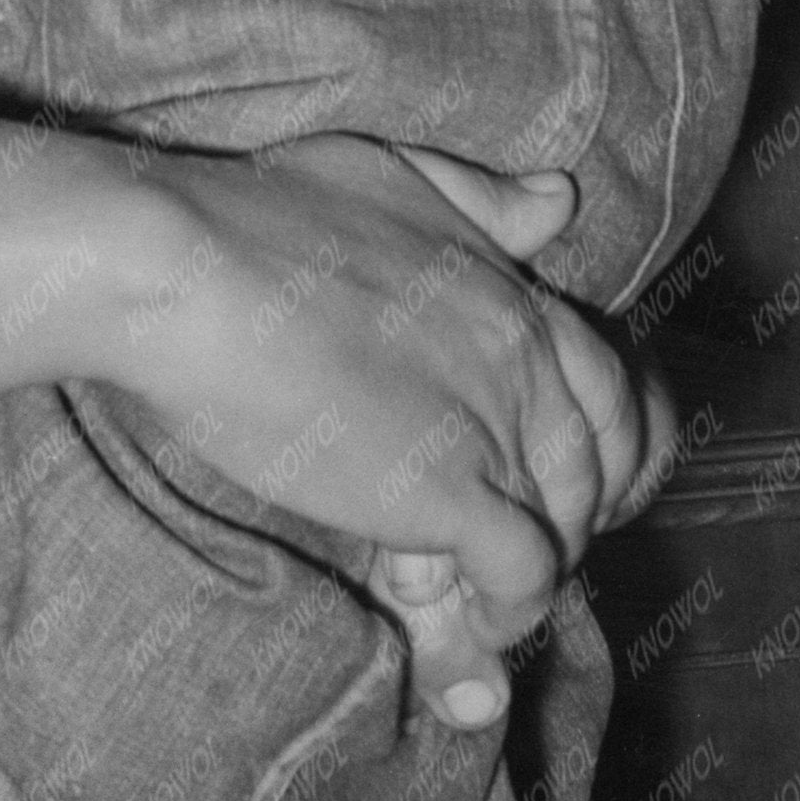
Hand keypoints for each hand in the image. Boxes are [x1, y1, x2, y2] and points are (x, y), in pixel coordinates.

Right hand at [98, 135, 659, 718]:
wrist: (189, 269)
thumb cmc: (259, 215)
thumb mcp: (387, 175)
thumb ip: (479, 199)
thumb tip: (560, 200)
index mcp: (508, 286)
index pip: (610, 382)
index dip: (602, 446)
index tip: (560, 482)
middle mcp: (523, 352)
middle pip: (604, 461)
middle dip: (577, 517)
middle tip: (521, 549)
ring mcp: (494, 421)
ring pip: (567, 524)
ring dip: (535, 570)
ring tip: (481, 595)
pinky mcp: (452, 489)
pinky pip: (525, 574)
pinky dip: (509, 611)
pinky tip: (472, 625)